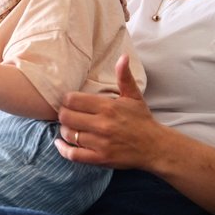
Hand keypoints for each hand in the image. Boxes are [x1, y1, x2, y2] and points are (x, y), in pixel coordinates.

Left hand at [55, 56, 164, 170]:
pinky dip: (63, 149)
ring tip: (69, 126)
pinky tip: (60, 143)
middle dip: (62, 114)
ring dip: (64, 130)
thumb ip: (124, 76)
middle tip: (66, 114)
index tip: (69, 101)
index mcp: (108, 106)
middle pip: (66, 117)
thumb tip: (123, 56)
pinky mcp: (100, 158)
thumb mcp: (134, 96)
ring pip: (69, 134)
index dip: (66, 100)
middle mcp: (102, 124)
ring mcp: (100, 143)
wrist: (155, 147)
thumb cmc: (142, 120)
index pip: (72, 100)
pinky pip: (74, 154)